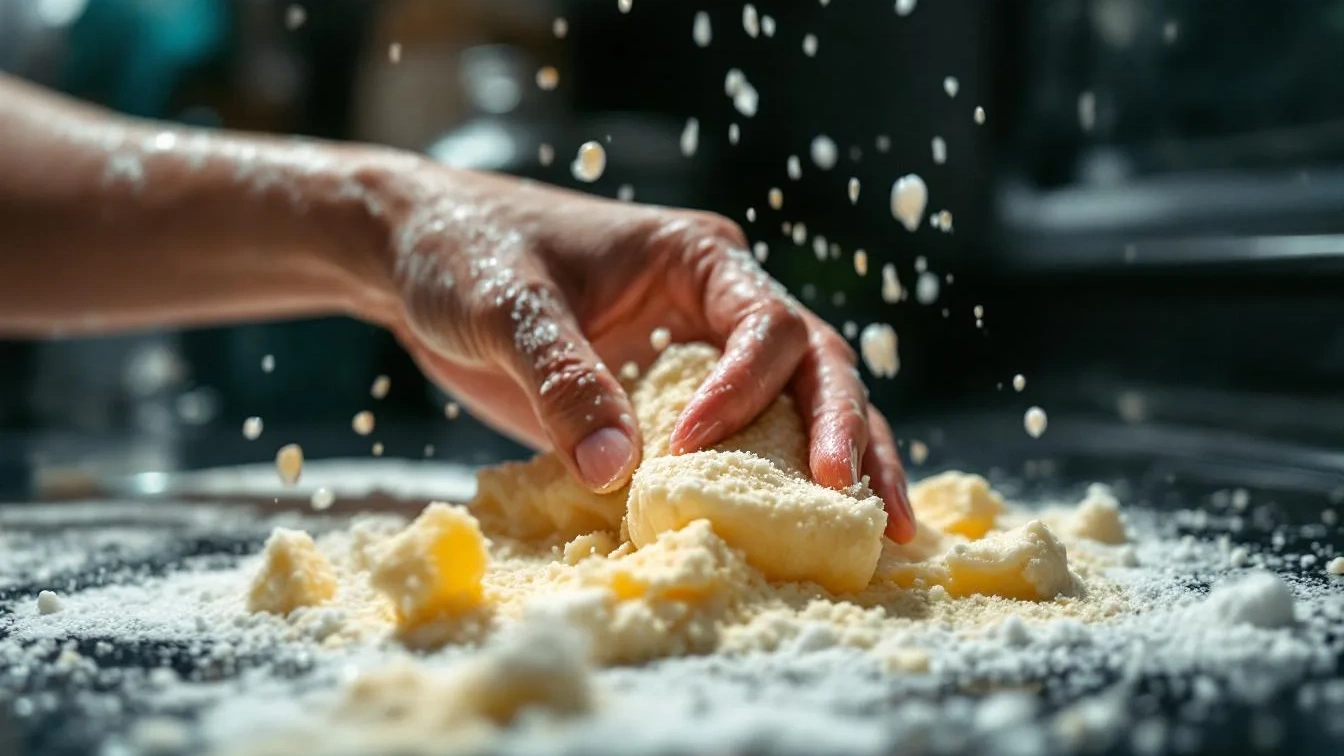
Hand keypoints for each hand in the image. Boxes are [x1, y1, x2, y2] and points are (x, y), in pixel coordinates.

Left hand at [353, 158, 914, 541]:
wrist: (419, 255)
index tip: (692, 446)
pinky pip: (738, 445)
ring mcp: (700, 358)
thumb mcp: (508, 305)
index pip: (763, 325)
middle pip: (816, 366)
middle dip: (849, 435)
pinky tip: (809, 533)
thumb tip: (618, 471)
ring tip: (886, 534)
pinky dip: (772, 486)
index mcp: (696, 260)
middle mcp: (717, 306)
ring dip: (842, 465)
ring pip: (800, 407)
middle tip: (867, 509)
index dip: (745, 391)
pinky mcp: (668, 404)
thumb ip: (563, 378)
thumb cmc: (466, 251)